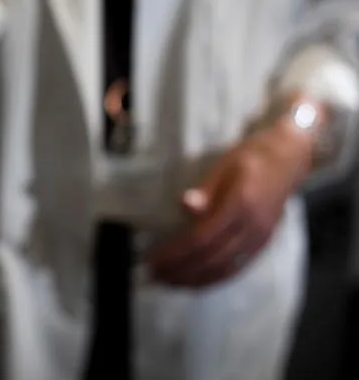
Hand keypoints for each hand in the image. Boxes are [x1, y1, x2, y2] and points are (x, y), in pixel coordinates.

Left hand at [146, 109, 318, 287]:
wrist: (288, 160)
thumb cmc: (250, 158)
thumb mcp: (224, 165)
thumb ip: (206, 189)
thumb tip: (185, 205)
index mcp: (240, 205)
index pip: (202, 238)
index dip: (175, 253)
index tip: (152, 259)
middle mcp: (252, 228)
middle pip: (211, 259)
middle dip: (180, 270)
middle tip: (154, 275)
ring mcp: (259, 239)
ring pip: (224, 270)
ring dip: (194, 280)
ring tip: (168, 282)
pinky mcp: (262, 245)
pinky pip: (237, 269)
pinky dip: (213, 279)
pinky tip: (195, 282)